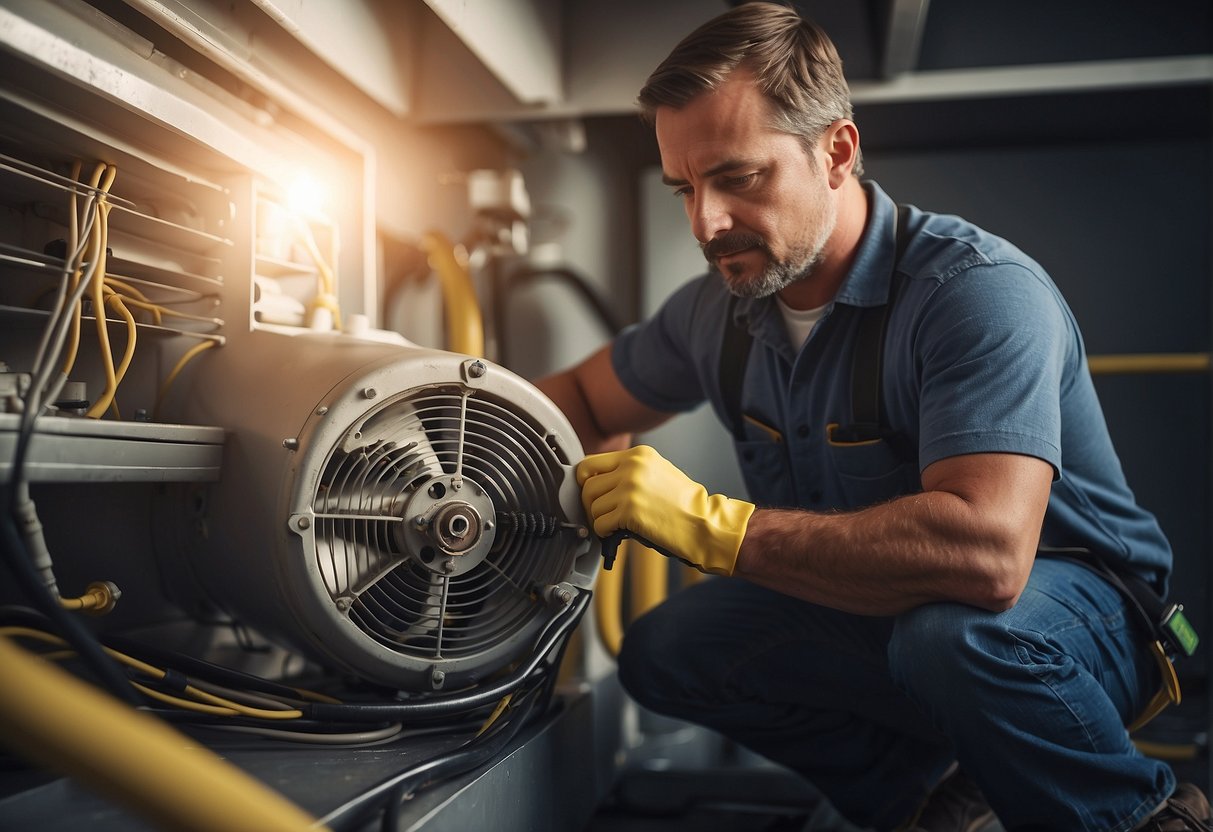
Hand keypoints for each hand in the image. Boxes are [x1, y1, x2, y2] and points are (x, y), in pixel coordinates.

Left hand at [576, 445, 754, 575]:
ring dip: (599, 520)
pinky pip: (600, 524)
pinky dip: (605, 532)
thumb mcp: (657, 472)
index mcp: (638, 455)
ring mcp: (630, 489)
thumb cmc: (683, 503)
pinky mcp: (629, 512)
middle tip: (601, 515)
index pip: (591, 462)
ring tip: (614, 525)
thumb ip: (629, 471)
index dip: (585, 481)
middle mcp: (632, 467)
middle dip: (590, 505)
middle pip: (587, 486)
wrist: (703, 523)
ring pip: (592, 506)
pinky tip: (618, 533)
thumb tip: (598, 481)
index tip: (591, 493)